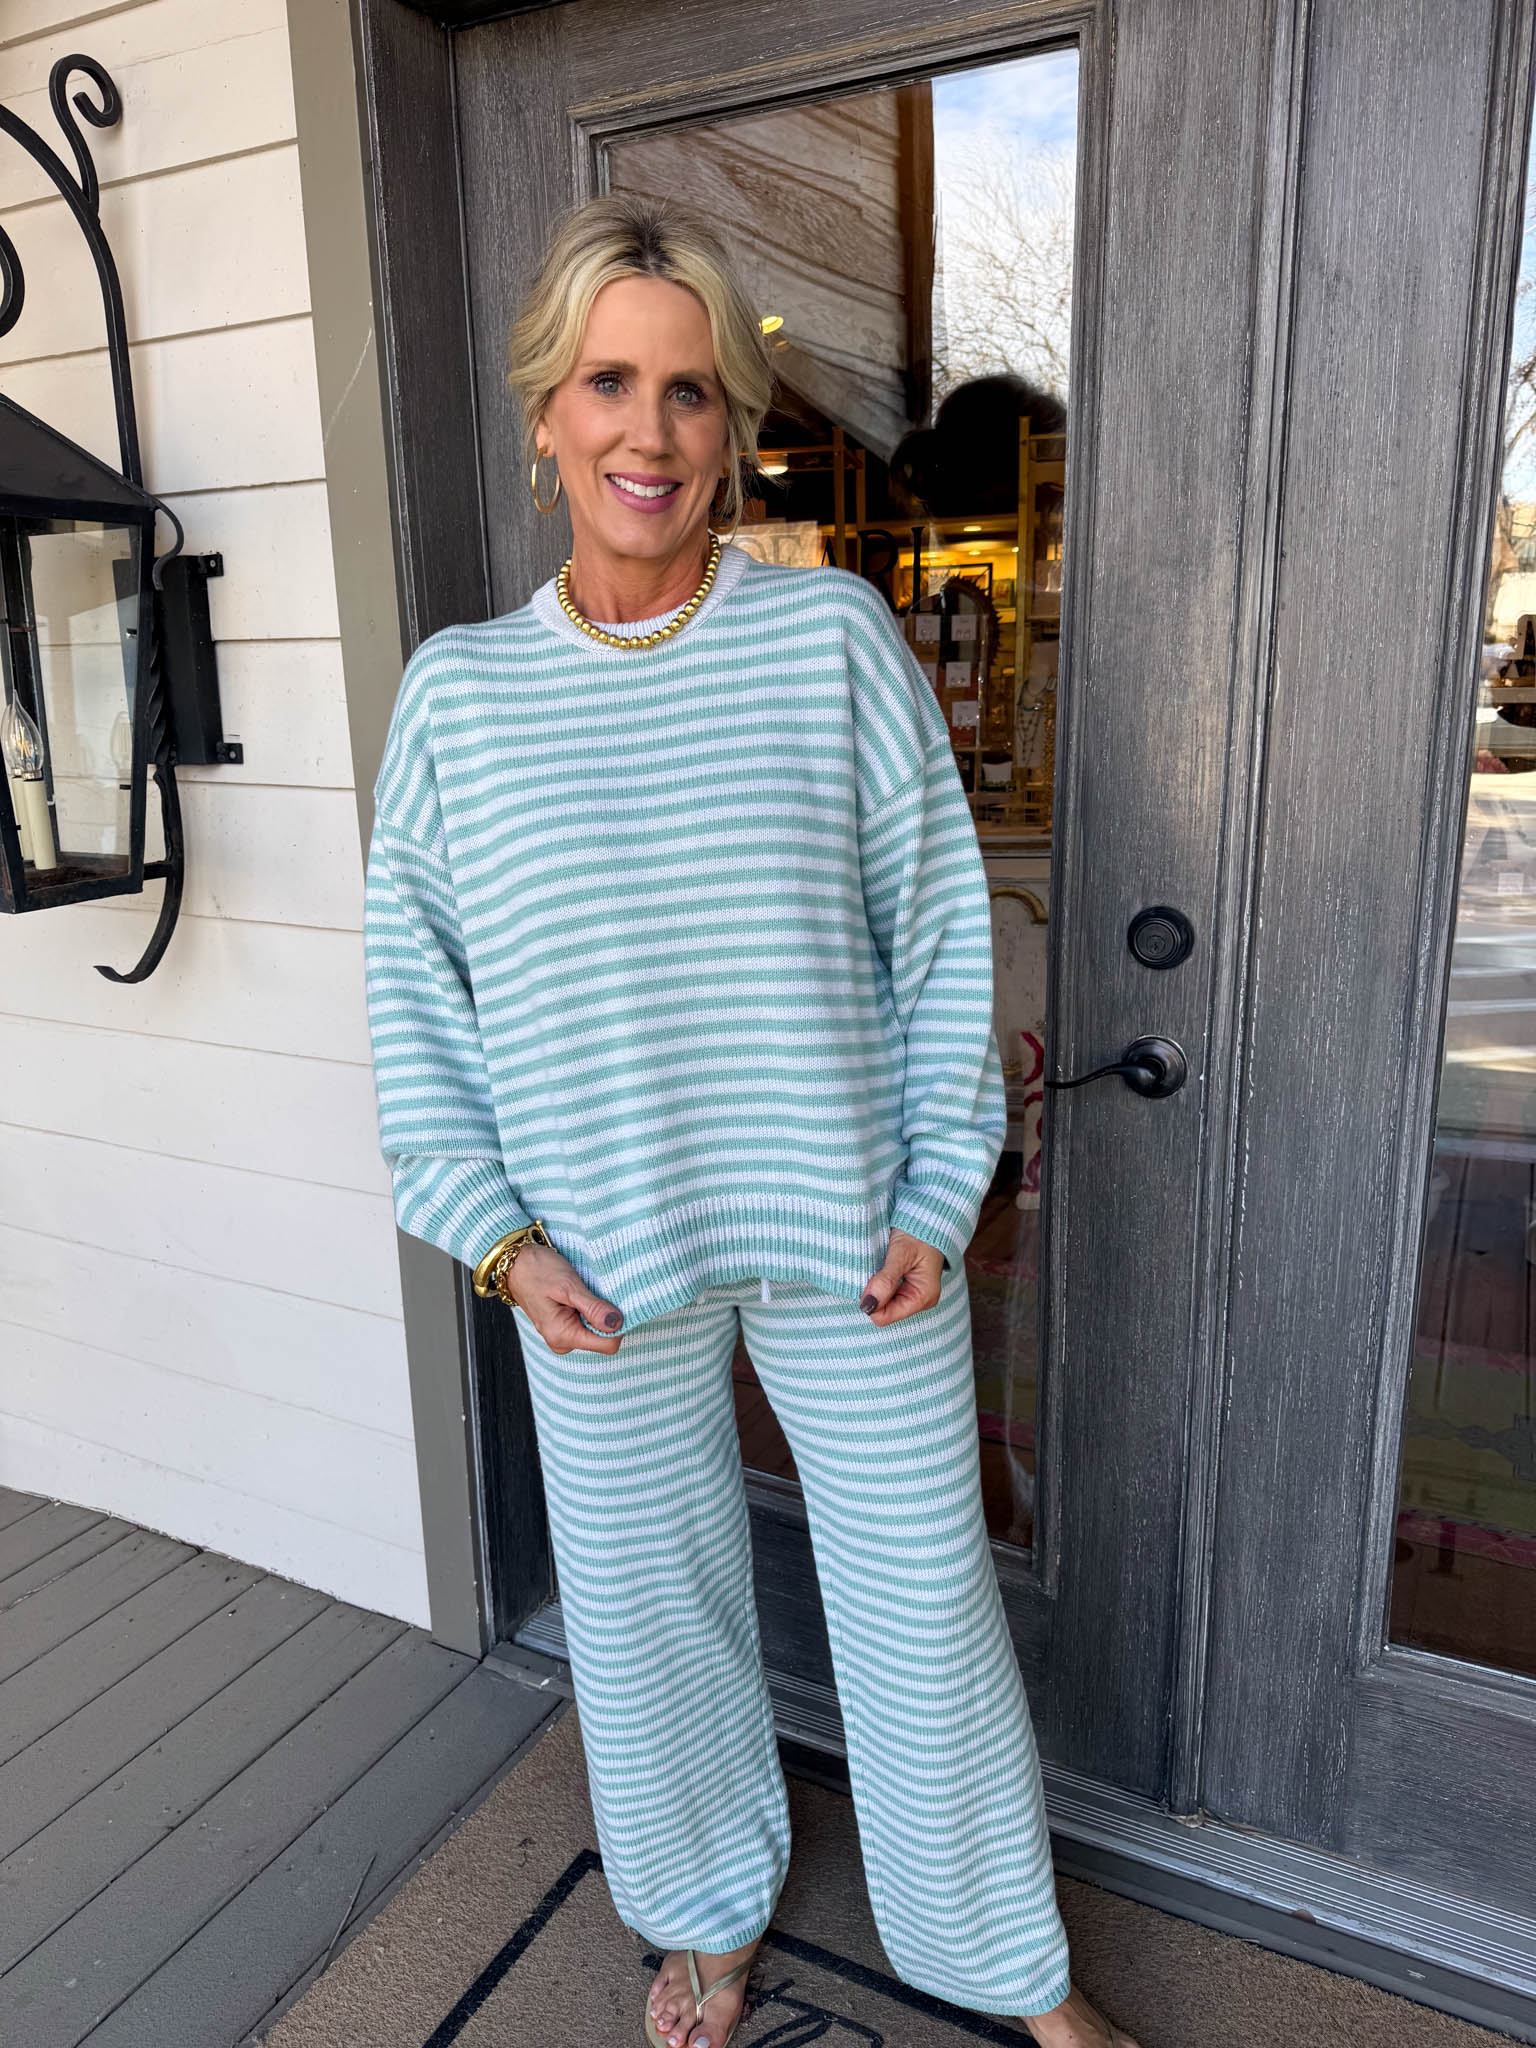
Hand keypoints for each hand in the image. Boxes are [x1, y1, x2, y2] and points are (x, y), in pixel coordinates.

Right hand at [504, 1243, 623, 1353]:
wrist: (515, 1263)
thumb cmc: (537, 1270)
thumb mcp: (568, 1285)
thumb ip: (593, 1307)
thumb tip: (617, 1323)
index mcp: (562, 1336)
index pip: (607, 1344)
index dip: (616, 1325)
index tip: (612, 1302)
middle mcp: (562, 1342)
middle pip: (604, 1339)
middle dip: (605, 1317)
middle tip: (593, 1293)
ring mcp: (562, 1336)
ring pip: (596, 1331)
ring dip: (597, 1312)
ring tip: (583, 1292)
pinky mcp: (564, 1327)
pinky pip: (587, 1324)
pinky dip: (590, 1310)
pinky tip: (580, 1295)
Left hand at [860, 1228, 944, 1326]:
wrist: (929, 1219)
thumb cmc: (919, 1234)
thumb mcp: (901, 1254)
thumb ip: (886, 1281)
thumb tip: (867, 1306)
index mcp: (922, 1298)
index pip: (884, 1316)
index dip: (871, 1300)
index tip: (869, 1278)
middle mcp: (919, 1300)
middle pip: (882, 1311)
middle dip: (874, 1293)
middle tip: (877, 1269)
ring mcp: (913, 1294)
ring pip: (882, 1302)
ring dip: (876, 1286)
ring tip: (880, 1266)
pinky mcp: (906, 1287)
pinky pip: (885, 1293)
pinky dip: (879, 1282)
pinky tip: (882, 1268)